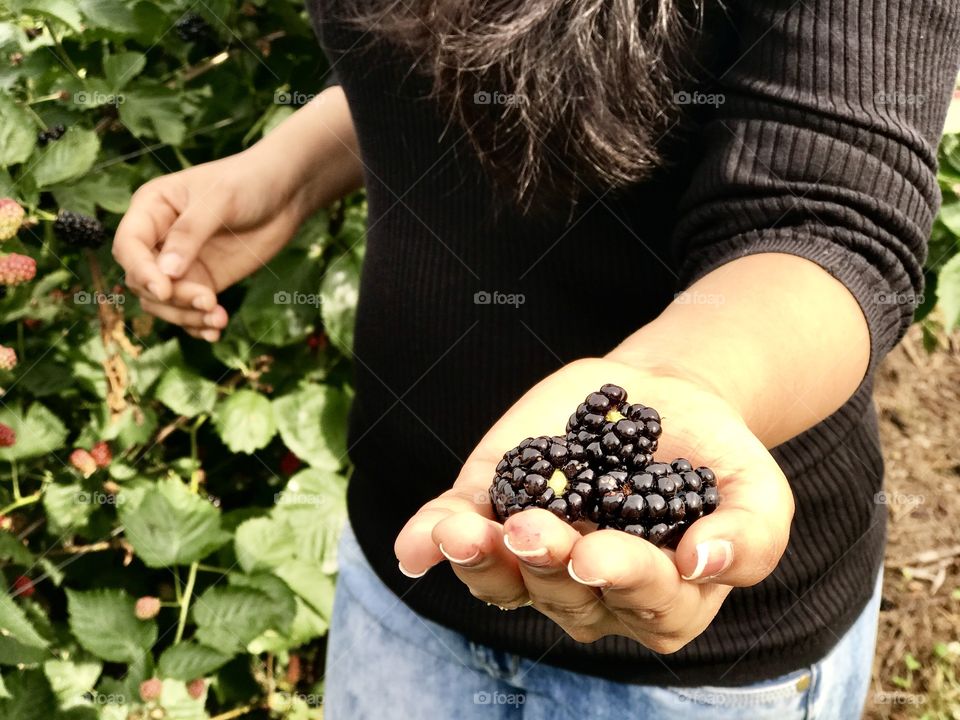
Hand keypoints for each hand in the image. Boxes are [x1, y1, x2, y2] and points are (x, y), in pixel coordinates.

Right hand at [113, 149, 309, 341]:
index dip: (141, 271)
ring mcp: (181, 263)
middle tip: (208, 301)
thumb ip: (190, 234)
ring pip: (163, 302)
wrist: (285, 193)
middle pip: (143, 281)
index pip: (128, 246)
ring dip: (186, 316)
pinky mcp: (204, 281)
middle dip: (171, 298)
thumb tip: (165, 273)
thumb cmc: (248, 182)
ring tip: (218, 319)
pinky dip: (198, 325)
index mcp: (151, 208)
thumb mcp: (219, 200)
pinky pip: (189, 310)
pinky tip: (215, 332)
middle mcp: (159, 239)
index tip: (164, 290)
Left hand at [394, 357, 794, 651]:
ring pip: (505, 579)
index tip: (599, 554)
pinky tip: (416, 542)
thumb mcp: (757, 488)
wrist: (660, 399)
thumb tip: (704, 563)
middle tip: (534, 528)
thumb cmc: (713, 454)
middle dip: (546, 564)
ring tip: (463, 533)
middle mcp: (592, 591)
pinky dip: (432, 540)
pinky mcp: (495, 513)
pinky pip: (458, 539)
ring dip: (480, 562)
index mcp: (658, 595)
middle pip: (565, 594)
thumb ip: (749, 534)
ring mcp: (537, 556)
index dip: (621, 579)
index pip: (642, 600)